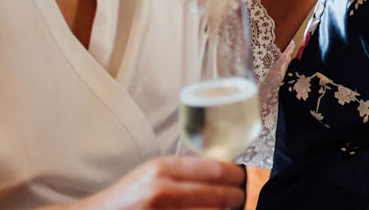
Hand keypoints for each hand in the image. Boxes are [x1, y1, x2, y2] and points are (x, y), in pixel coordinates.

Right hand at [69, 157, 243, 209]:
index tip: (241, 180)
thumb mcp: (153, 175)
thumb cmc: (127, 198)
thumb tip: (226, 171)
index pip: (217, 170)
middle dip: (236, 199)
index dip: (236, 176)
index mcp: (163, 168)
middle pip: (219, 196)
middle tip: (239, 200)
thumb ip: (186, 172)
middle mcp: (161, 190)